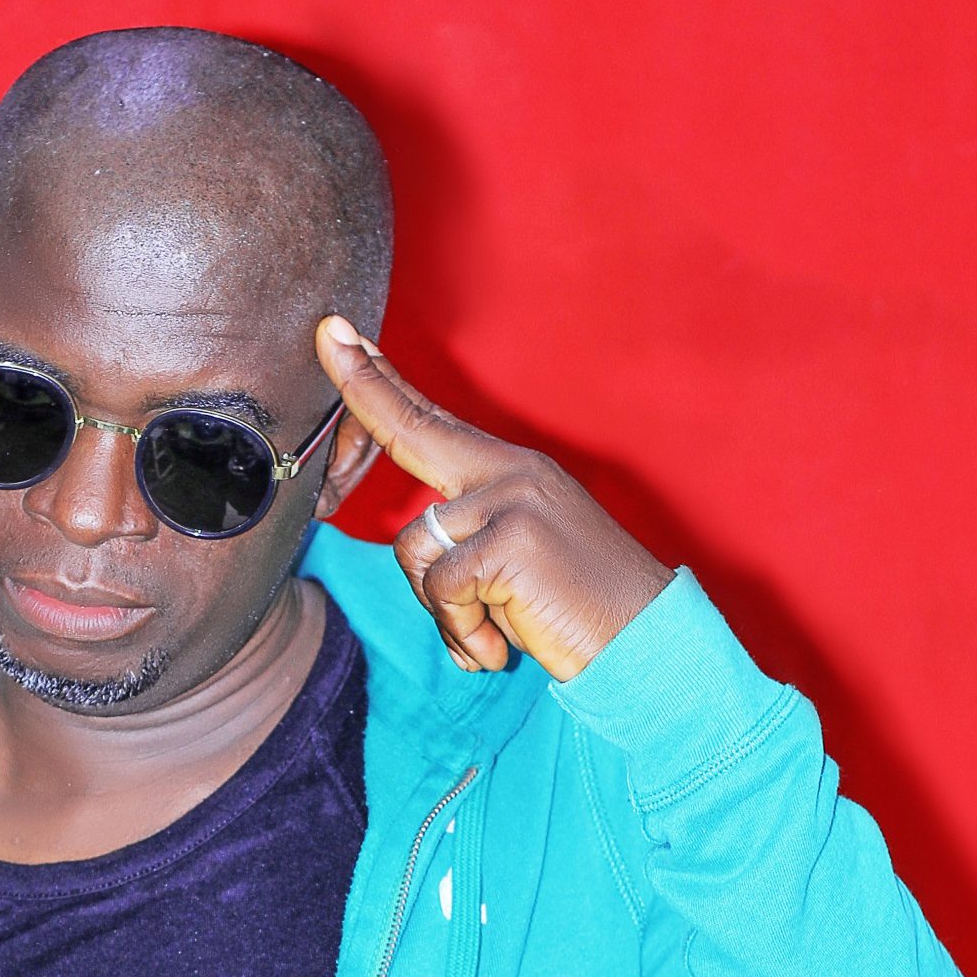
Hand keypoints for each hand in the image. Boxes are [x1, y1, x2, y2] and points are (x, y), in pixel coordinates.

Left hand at [315, 316, 673, 679]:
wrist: (645, 642)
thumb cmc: (576, 610)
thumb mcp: (515, 562)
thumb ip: (467, 540)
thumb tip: (424, 551)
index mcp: (512, 473)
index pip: (434, 422)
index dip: (382, 383)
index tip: (342, 335)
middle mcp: (511, 472)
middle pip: (412, 432)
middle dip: (362, 388)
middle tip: (330, 331)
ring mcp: (512, 500)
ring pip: (416, 549)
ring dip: (442, 610)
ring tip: (490, 630)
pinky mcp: (511, 539)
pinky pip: (442, 589)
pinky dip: (463, 631)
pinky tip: (499, 645)